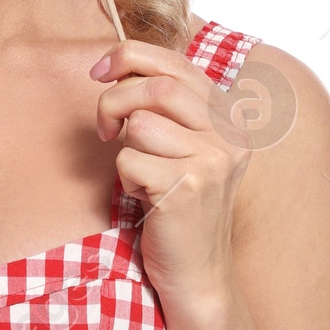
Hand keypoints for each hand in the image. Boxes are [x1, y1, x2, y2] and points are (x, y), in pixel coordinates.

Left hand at [90, 39, 252, 308]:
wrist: (198, 273)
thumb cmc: (180, 209)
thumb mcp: (184, 148)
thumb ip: (167, 108)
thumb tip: (117, 67)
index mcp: (230, 117)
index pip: (176, 63)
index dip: (130, 56)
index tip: (99, 70)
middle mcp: (229, 134)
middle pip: (156, 88)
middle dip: (115, 101)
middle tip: (104, 129)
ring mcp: (213, 160)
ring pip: (140, 124)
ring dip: (125, 151)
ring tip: (142, 177)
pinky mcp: (187, 186)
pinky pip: (130, 160)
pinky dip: (126, 179)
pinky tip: (145, 198)